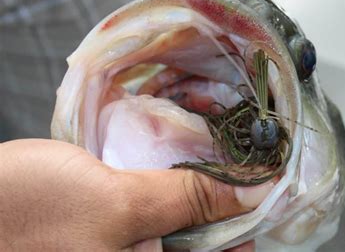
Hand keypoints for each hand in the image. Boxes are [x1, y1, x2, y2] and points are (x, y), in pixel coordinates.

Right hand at [0, 139, 271, 250]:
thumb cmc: (29, 213)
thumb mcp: (118, 205)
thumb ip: (188, 200)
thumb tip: (254, 192)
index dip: (253, 221)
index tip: (269, 183)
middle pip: (206, 236)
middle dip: (226, 196)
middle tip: (241, 157)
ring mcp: (126, 247)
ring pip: (182, 218)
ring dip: (199, 183)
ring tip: (214, 149)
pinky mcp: (112, 225)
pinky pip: (156, 205)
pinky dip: (171, 181)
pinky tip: (176, 155)